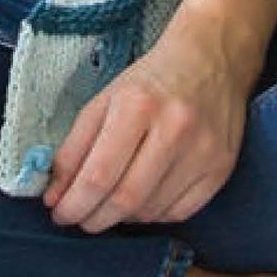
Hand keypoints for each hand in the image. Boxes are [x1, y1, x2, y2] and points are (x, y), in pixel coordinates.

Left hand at [42, 19, 250, 231]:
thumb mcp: (103, 101)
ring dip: (122, 216)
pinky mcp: (221, 169)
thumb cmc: (149, 81)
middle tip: (78, 218)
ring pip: (151, 211)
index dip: (74, 204)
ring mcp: (203, 152)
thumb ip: (74, 149)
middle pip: (126, 199)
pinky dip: (152, 214)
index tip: (59, 214)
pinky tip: (142, 199)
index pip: (99, 175)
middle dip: (94, 218)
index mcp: (137, 105)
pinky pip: (178, 213)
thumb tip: (54, 197)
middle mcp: (175, 129)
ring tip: (110, 201)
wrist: (209, 59)